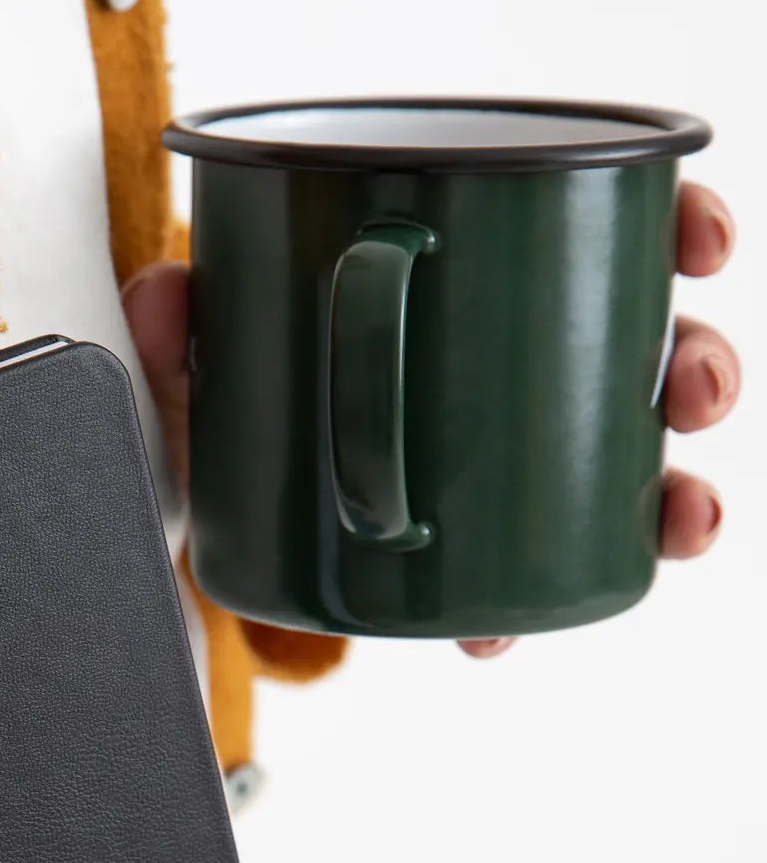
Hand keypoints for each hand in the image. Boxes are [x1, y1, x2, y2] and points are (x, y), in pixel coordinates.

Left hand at [122, 182, 740, 659]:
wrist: (179, 524)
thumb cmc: (213, 419)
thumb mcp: (190, 366)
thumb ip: (174, 329)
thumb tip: (166, 294)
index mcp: (468, 295)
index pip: (598, 235)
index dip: (672, 228)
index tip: (696, 240)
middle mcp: (499, 379)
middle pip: (639, 354)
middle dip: (693, 369)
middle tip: (692, 388)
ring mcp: (495, 473)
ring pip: (623, 469)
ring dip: (676, 491)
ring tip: (678, 512)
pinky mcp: (459, 562)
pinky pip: (527, 582)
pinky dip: (522, 615)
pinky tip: (506, 634)